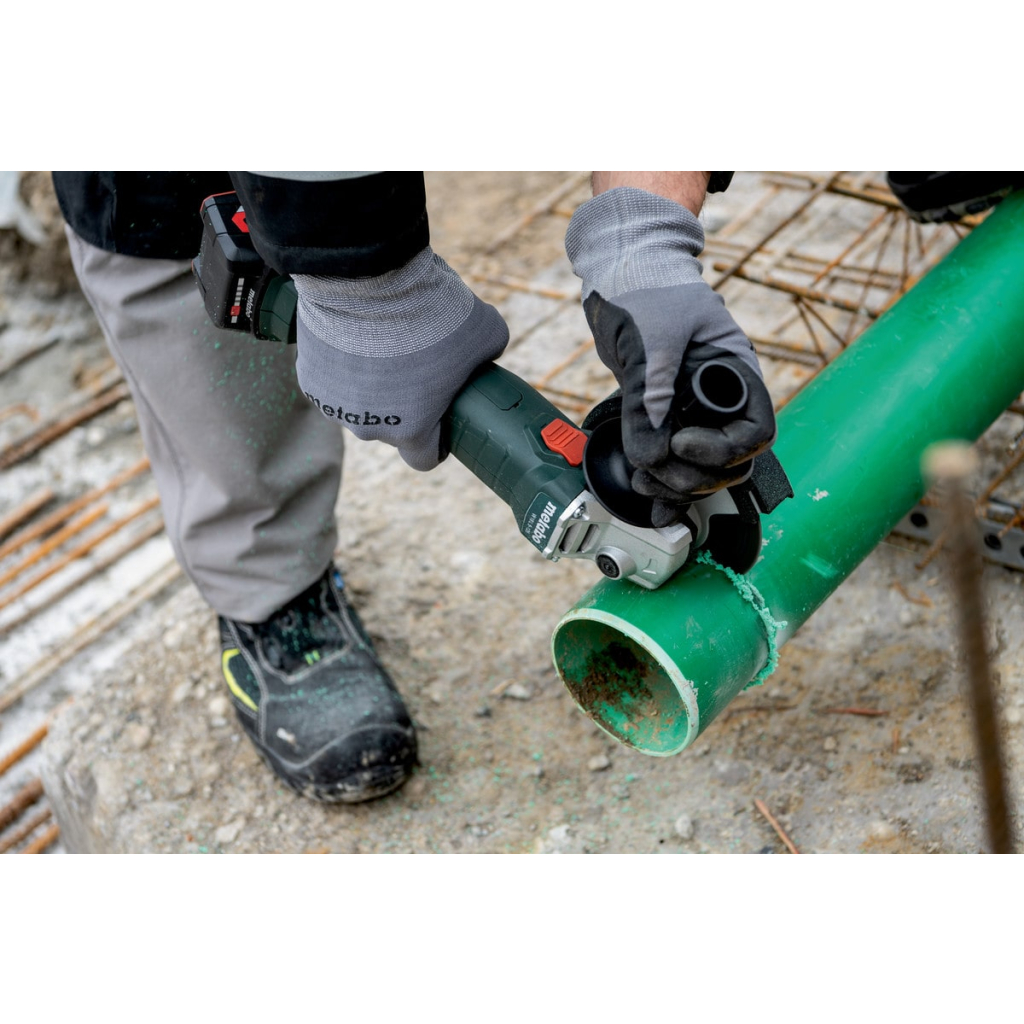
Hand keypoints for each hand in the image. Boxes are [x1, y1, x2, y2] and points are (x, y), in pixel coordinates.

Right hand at [292, 247, 508, 469]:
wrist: (366, 275)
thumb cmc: (430, 310)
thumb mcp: (486, 331)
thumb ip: (489, 353)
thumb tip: (488, 353)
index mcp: (412, 429)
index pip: (424, 459)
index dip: (436, 442)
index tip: (441, 421)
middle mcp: (370, 428)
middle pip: (391, 428)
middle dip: (405, 405)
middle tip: (416, 368)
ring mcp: (334, 405)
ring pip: (359, 405)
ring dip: (371, 387)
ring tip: (384, 347)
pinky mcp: (309, 379)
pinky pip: (332, 382)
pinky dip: (344, 366)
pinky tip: (355, 339)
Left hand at [567, 186, 774, 525]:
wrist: (620, 272)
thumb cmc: (648, 287)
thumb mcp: (652, 342)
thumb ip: (651, 399)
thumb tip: (652, 456)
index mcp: (735, 373)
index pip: (755, 432)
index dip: (722, 450)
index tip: (681, 444)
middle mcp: (720, 397)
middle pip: (731, 462)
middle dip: (697, 476)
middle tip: (658, 471)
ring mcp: (692, 410)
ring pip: (703, 469)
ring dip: (676, 484)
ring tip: (645, 482)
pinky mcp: (665, 417)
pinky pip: (672, 461)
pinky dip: (662, 482)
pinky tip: (648, 493)